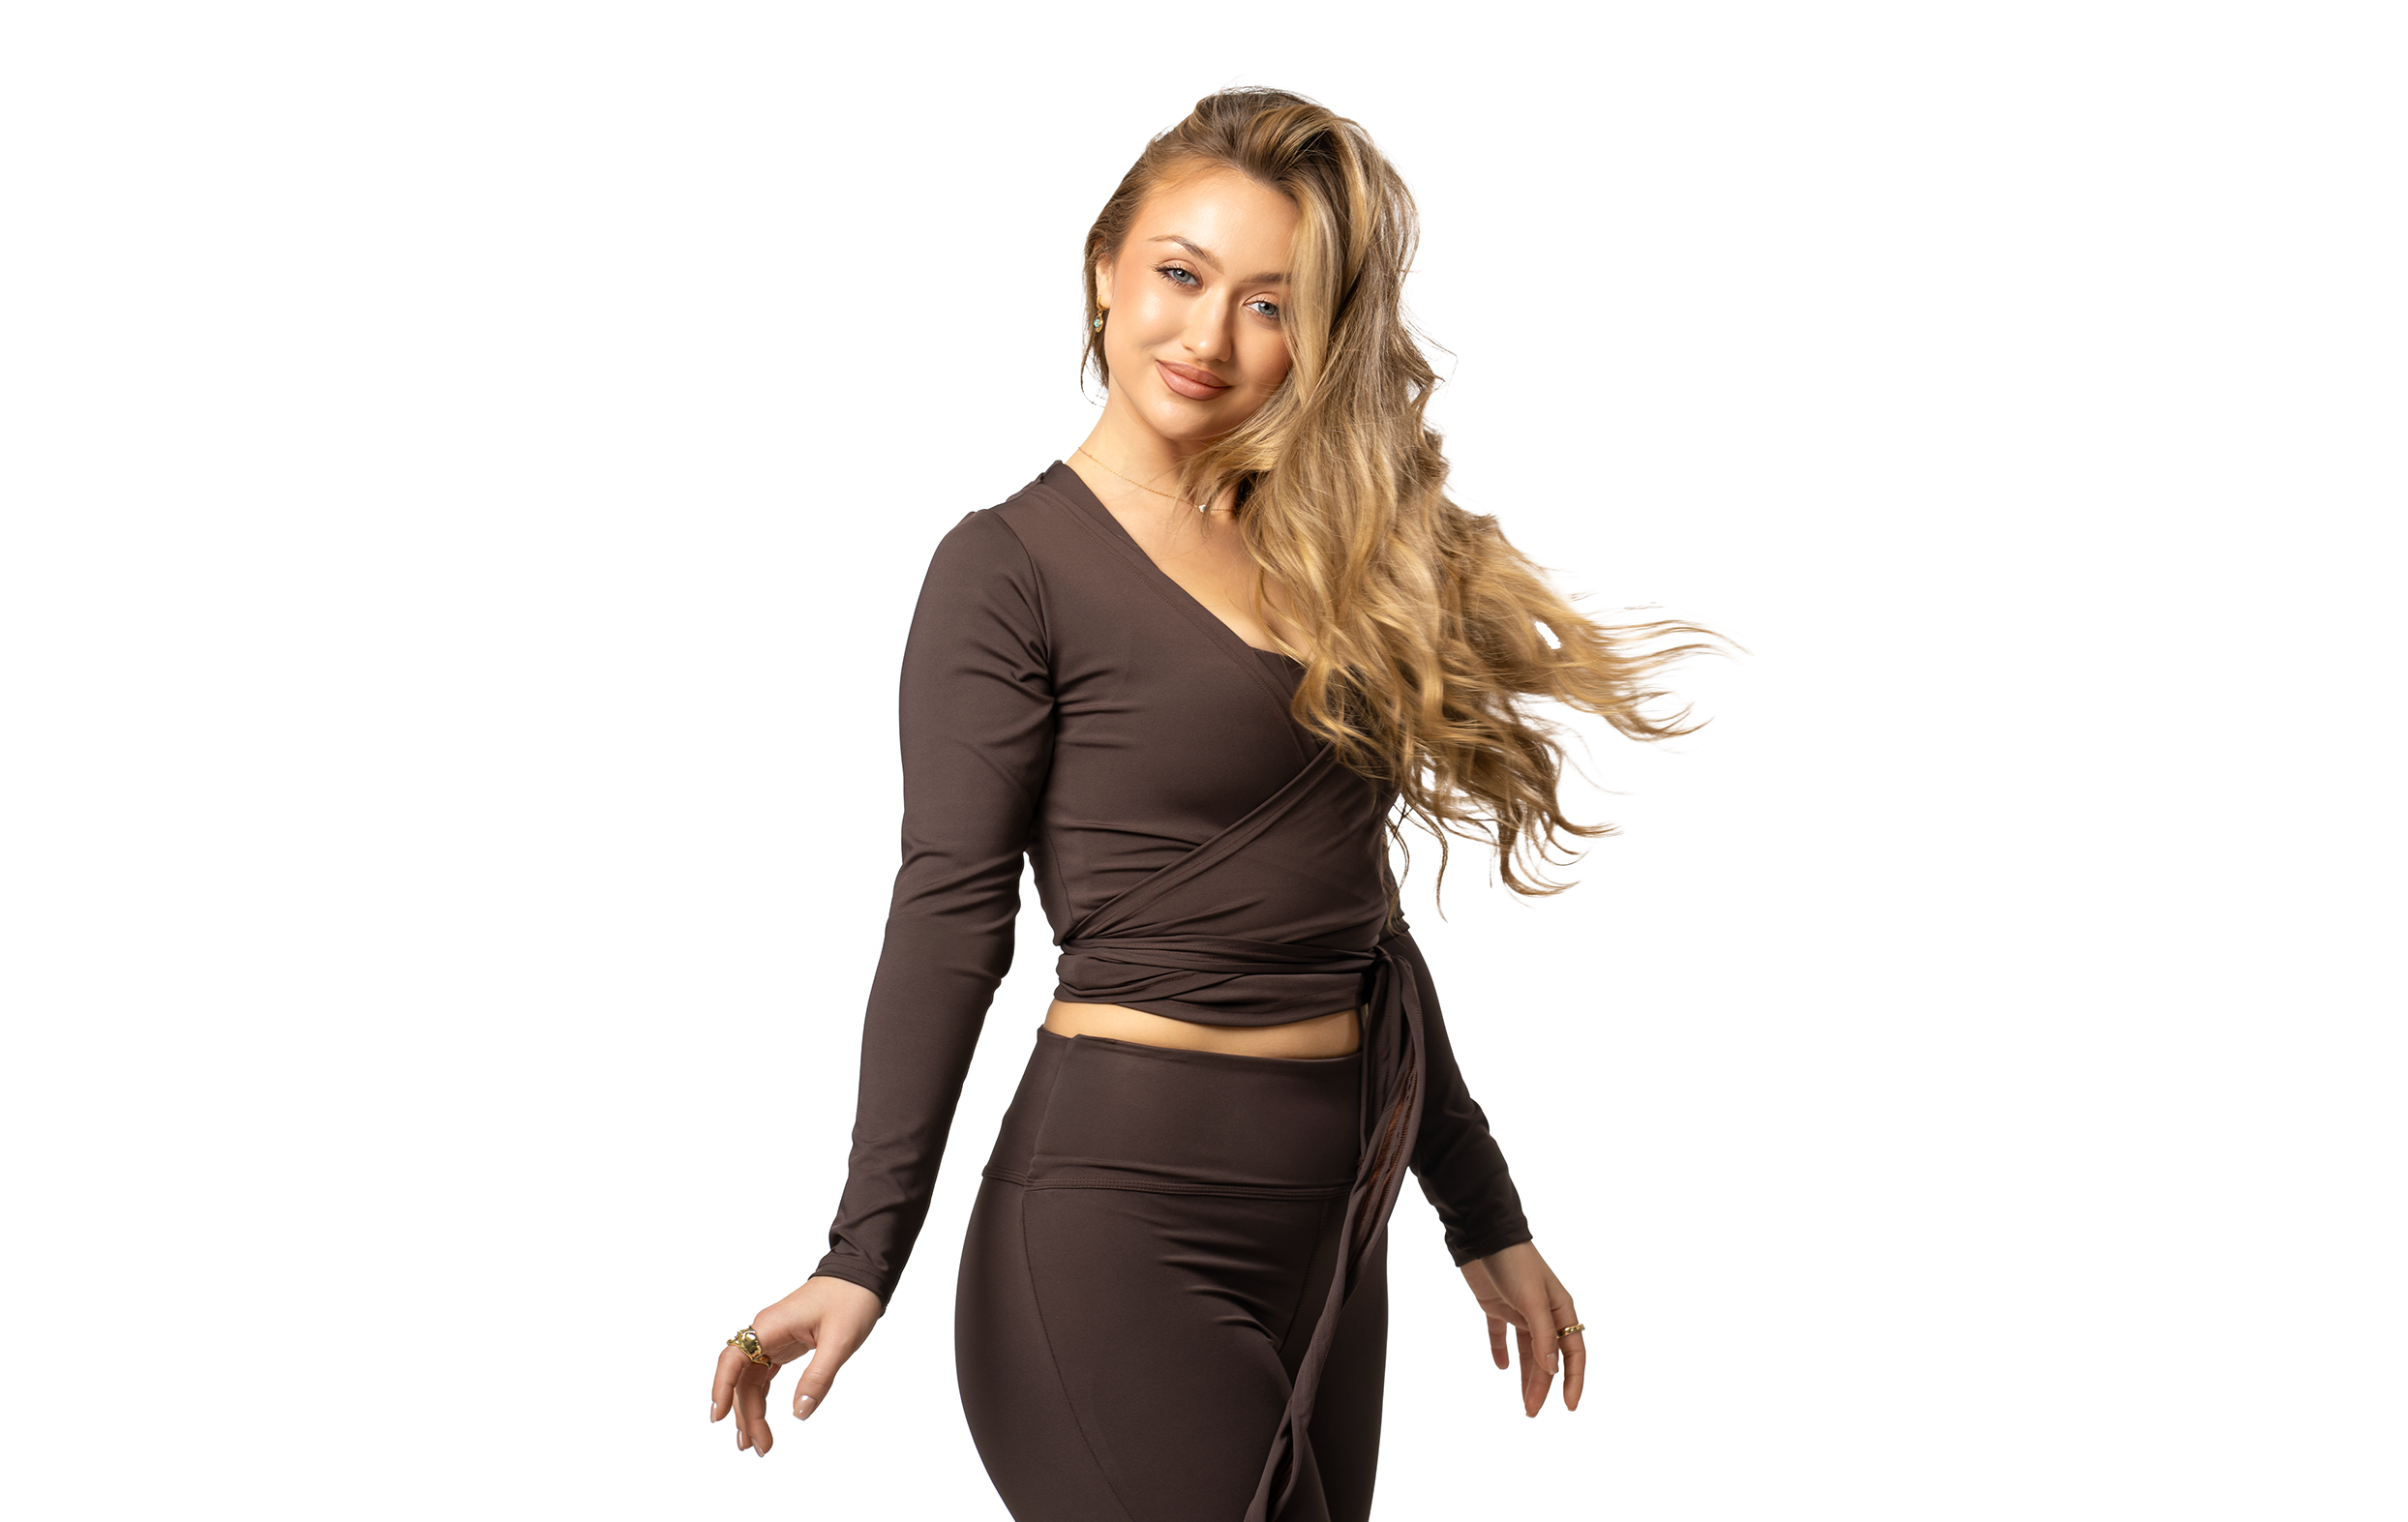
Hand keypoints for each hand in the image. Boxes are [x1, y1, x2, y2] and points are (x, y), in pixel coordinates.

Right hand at [708, 1275, 884, 1454]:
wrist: (861, 1275)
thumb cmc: (850, 1300)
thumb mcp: (839, 1341)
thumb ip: (818, 1377)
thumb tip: (800, 1413)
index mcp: (769, 1327)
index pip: (732, 1359)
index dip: (721, 1388)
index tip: (718, 1417)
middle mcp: (764, 1333)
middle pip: (741, 1379)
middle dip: (746, 1414)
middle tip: (758, 1447)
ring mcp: (772, 1339)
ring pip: (750, 1380)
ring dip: (751, 1410)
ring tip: (757, 1443)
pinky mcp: (783, 1344)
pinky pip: (763, 1375)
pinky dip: (761, 1398)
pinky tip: (761, 1419)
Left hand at [1460, 1241, 1583, 1416]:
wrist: (1482, 1235)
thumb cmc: (1513, 1263)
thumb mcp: (1532, 1300)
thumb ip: (1543, 1335)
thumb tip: (1553, 1370)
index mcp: (1561, 1309)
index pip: (1574, 1353)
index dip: (1574, 1381)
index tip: (1569, 1407)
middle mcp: (1544, 1313)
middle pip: (1549, 1357)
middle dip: (1543, 1386)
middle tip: (1531, 1412)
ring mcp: (1521, 1310)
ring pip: (1528, 1352)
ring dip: (1526, 1376)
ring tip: (1523, 1404)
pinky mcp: (1497, 1307)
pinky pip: (1501, 1335)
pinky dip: (1501, 1351)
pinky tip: (1501, 1367)